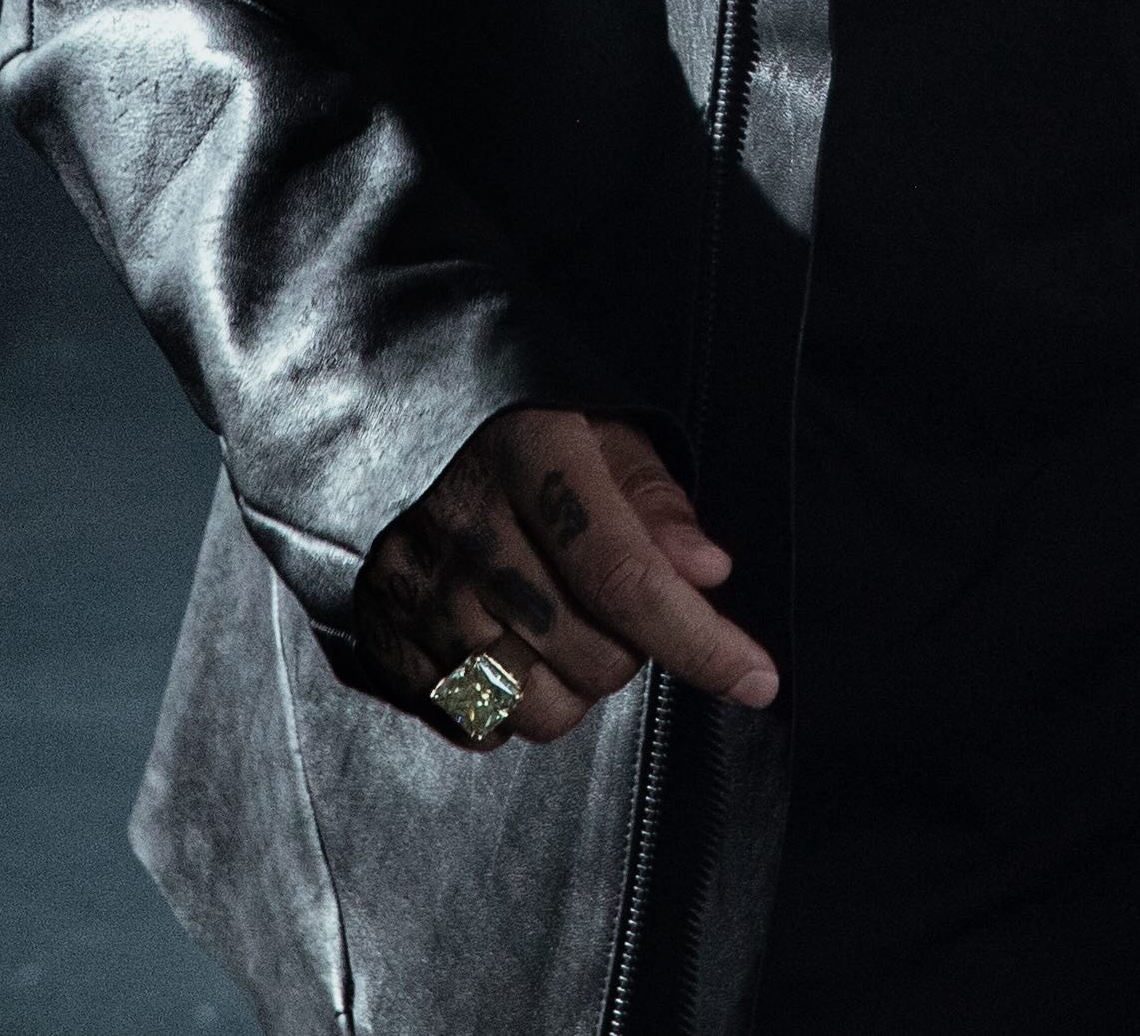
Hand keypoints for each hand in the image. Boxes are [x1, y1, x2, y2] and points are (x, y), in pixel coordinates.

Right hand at [340, 407, 782, 748]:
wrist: (381, 415)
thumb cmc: (515, 423)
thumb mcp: (598, 426)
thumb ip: (653, 498)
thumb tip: (707, 570)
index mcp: (532, 456)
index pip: (626, 575)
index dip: (700, 640)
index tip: (758, 680)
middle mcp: (467, 527)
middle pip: (589, 653)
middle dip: (631, 651)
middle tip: (616, 606)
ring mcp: (416, 586)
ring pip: (531, 706)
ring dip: (570, 687)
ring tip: (561, 629)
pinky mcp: (380, 631)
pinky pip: (468, 723)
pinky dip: (505, 708)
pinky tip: (508, 650)